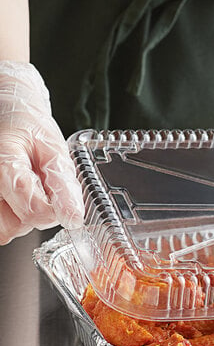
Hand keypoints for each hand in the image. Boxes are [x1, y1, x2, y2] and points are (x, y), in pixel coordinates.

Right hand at [0, 61, 83, 244]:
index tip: (64, 204)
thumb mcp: (54, 148)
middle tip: (41, 187)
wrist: (8, 117)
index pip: (31, 208)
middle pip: (15, 224)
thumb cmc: (29, 130)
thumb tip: (73, 217)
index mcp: (5, 163)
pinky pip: (1, 227)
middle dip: (37, 213)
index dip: (54, 211)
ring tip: (28, 189)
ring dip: (23, 217)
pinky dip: (13, 217)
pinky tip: (17, 197)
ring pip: (6, 229)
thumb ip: (63, 183)